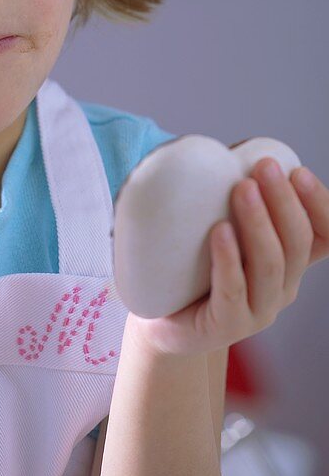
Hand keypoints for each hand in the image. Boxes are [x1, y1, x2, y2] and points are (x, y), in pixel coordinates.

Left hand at [127, 159, 328, 357]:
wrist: (162, 320)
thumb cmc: (192, 267)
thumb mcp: (221, 229)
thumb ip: (233, 200)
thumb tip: (223, 149)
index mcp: (288, 261)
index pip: (324, 236)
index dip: (320, 205)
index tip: (298, 171)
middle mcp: (281, 286)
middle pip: (296, 242)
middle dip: (283, 200)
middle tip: (264, 167)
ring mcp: (257, 310)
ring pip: (270, 264)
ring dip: (259, 222)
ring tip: (242, 188)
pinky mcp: (225, 325)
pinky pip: (233, 291)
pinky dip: (228, 259)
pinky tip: (220, 231)